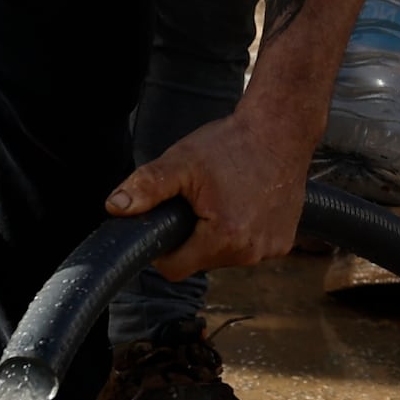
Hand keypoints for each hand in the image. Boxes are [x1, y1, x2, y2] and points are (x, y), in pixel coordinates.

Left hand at [108, 105, 317, 277]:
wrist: (281, 130)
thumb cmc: (232, 144)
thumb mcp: (182, 162)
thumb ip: (147, 187)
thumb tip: (114, 207)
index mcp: (224, 238)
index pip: (175, 269)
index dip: (163, 250)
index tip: (167, 222)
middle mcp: (250, 252)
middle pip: (200, 262)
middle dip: (192, 238)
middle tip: (198, 201)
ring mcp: (271, 250)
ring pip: (226, 256)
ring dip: (218, 236)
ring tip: (224, 199)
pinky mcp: (285, 243)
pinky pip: (250, 248)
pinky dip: (243, 232)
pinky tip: (246, 203)